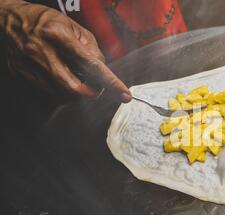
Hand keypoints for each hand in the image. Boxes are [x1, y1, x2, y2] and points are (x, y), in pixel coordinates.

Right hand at [0, 1, 131, 101]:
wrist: (9, 19)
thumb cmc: (45, 21)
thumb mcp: (72, 26)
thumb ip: (90, 48)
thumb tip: (102, 68)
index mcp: (58, 36)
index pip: (90, 64)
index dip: (110, 82)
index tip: (124, 94)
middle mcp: (42, 52)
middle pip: (74, 88)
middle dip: (91, 92)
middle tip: (97, 87)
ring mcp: (30, 66)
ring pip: (62, 95)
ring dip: (77, 92)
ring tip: (77, 76)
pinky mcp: (22, 75)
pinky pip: (49, 93)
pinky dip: (62, 90)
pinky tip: (63, 77)